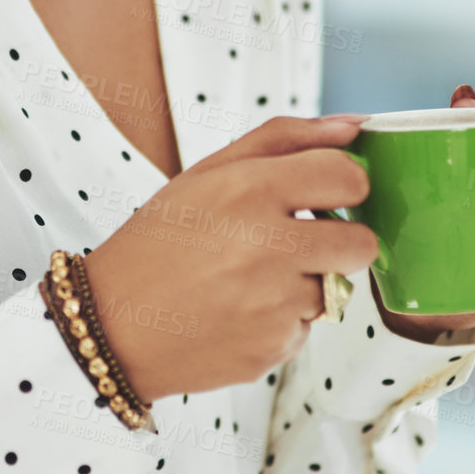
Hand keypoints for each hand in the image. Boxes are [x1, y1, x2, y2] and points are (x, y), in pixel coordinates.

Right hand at [82, 115, 379, 403]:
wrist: (113, 322)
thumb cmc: (161, 239)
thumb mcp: (208, 171)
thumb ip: (286, 139)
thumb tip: (353, 125)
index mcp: (250, 189)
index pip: (348, 177)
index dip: (348, 183)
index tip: (330, 190)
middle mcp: (268, 246)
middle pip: (361, 243)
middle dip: (342, 240)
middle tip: (300, 240)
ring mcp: (274, 304)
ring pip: (333, 288)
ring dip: (305, 282)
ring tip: (249, 278)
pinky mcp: (275, 348)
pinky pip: (306, 327)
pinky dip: (282, 319)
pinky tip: (238, 310)